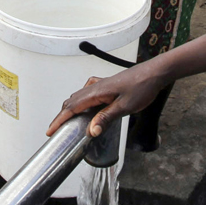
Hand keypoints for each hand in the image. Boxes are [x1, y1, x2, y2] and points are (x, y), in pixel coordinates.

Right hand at [45, 60, 169, 137]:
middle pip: (71, 102)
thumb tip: (91, 131)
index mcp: (96, 92)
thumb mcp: (125, 107)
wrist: (154, 73)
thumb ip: (106, 118)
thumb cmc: (142, 87)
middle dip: (62, 116)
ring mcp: (101, 85)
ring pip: (79, 97)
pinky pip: (87, 93)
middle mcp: (95, 87)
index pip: (71, 108)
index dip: (59, 120)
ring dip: (70, 109)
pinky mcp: (107, 85)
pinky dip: (81, 101)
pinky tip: (86, 107)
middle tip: (56, 130)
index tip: (50, 131)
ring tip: (67, 122)